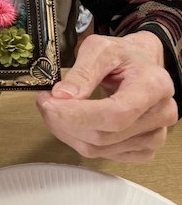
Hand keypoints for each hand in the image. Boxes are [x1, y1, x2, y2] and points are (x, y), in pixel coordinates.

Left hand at [36, 31, 177, 161]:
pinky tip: (72, 122)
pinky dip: (79, 140)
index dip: (78, 115)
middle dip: (64, 121)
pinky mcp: (143, 150)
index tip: (50, 104)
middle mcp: (160, 114)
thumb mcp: (100, 49)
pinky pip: (103, 155)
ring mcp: (154, 136)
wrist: (140, 64)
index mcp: (153, 85)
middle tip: (44, 102)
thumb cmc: (122, 55)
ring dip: (68, 132)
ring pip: (99, 149)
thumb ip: (81, 71)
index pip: (115, 113)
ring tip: (55, 109)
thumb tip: (62, 95)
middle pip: (104, 134)